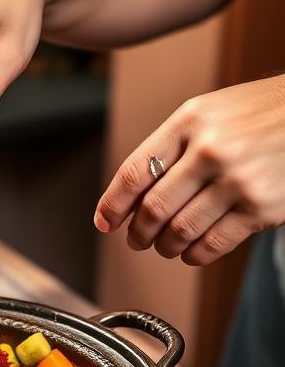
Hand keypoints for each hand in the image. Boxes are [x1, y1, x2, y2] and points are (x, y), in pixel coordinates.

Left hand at [94, 75, 284, 264]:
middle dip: (138, 232)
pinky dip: (195, 255)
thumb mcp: (208, 112)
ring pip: (181, 230)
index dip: (113, 203)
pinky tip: (191, 252)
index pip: (135, 171)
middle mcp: (211, 150)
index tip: (104, 221)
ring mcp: (238, 181)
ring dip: (165, 247)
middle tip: (135, 239)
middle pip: (154, 207)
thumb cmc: (257, 113)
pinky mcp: (262, 207)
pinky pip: (215, 243)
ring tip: (164, 247)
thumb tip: (134, 191)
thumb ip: (172, 144)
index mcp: (190, 122)